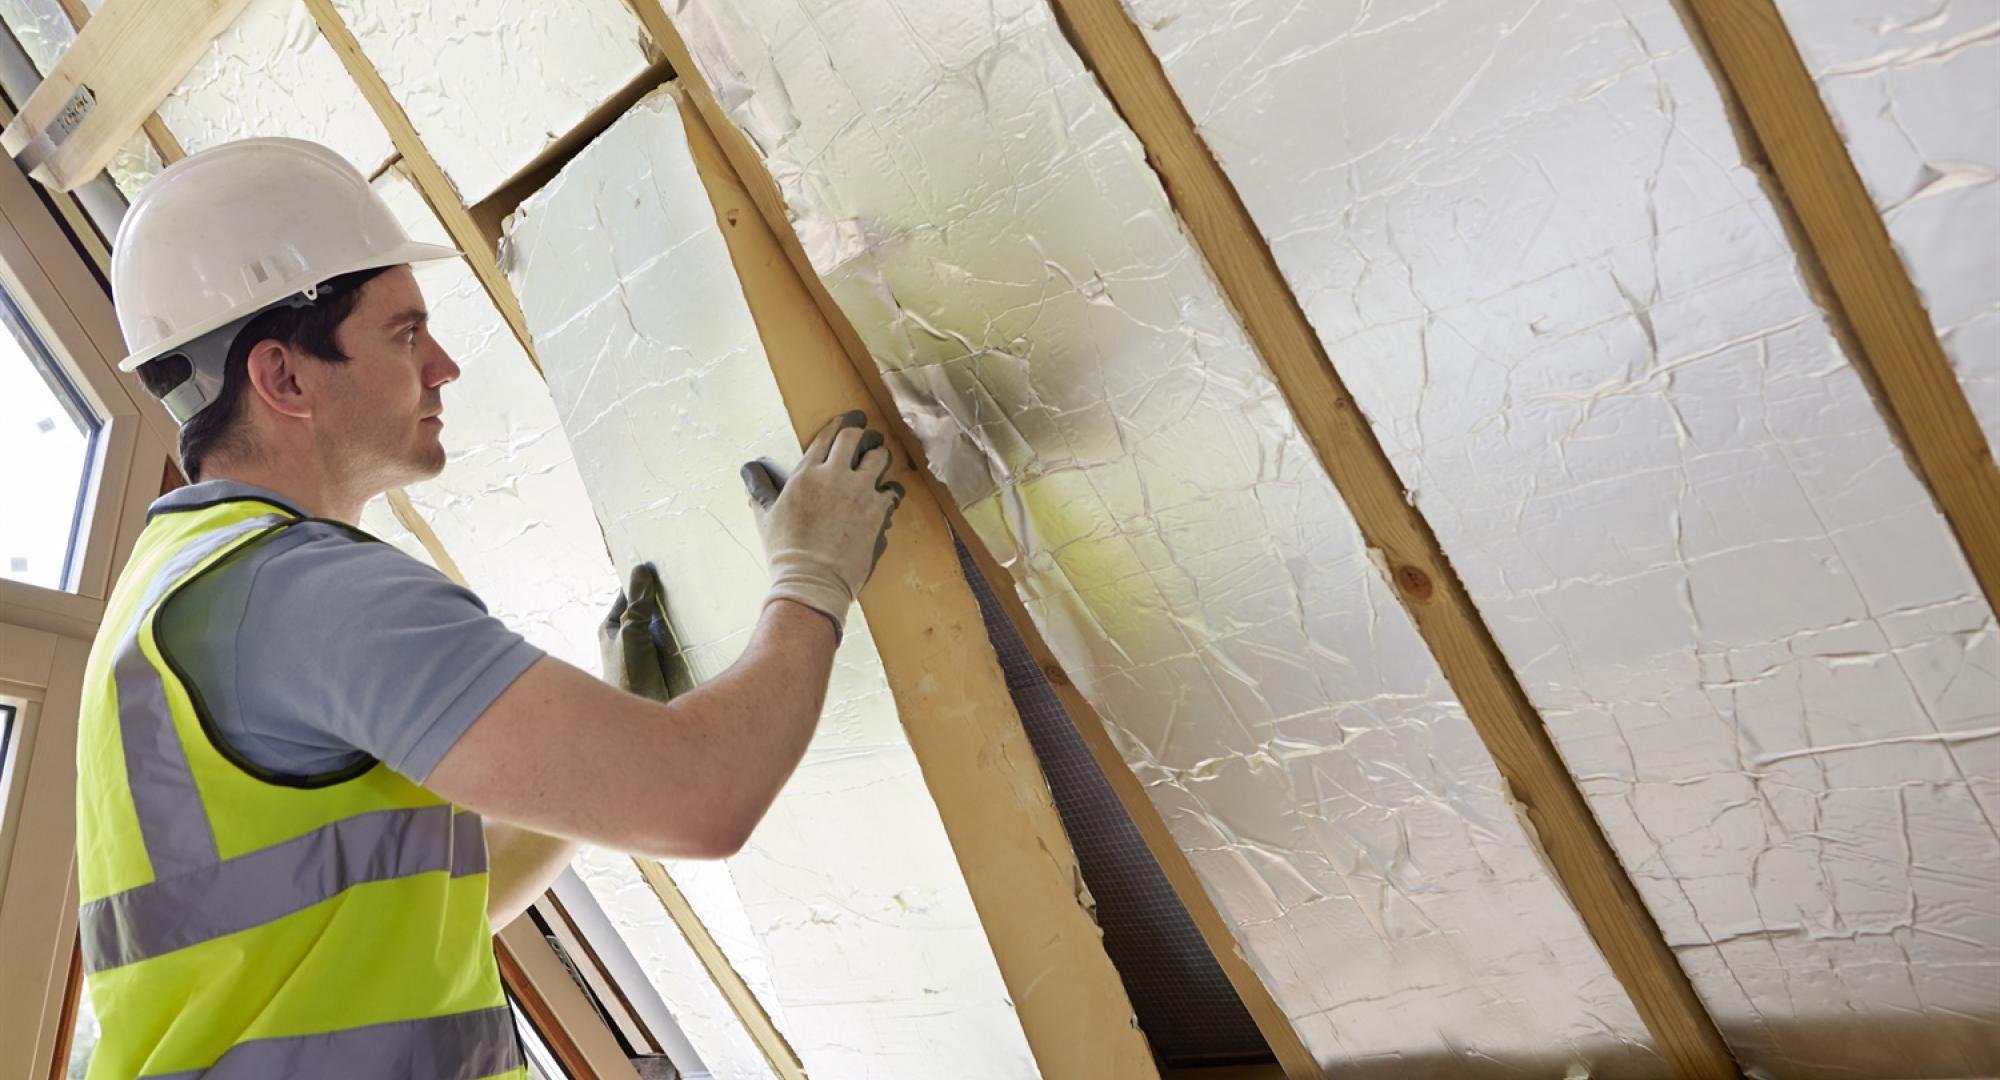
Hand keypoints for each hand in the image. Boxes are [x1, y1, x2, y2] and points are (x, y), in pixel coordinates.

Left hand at [599, 563, 692, 702]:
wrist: (643, 714)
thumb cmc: (628, 674)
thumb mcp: (632, 633)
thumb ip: (638, 604)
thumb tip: (642, 570)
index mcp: (611, 627)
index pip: (628, 594)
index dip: (642, 580)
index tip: (662, 564)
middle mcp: (627, 636)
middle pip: (646, 609)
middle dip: (662, 597)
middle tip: (685, 579)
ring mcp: (645, 649)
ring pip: (662, 624)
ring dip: (676, 616)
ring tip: (696, 599)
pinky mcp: (662, 662)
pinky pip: (674, 640)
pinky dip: (684, 633)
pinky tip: (699, 627)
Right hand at [740, 410, 905, 638]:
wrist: (812, 580)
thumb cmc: (786, 551)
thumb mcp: (765, 515)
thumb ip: (760, 486)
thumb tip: (748, 469)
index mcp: (806, 473)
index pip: (828, 435)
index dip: (840, 424)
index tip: (849, 421)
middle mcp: (835, 476)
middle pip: (856, 437)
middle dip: (863, 434)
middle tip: (867, 438)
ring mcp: (860, 492)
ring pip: (880, 457)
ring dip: (880, 458)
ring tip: (878, 464)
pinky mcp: (878, 512)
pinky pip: (893, 490)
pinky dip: (890, 492)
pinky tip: (886, 497)